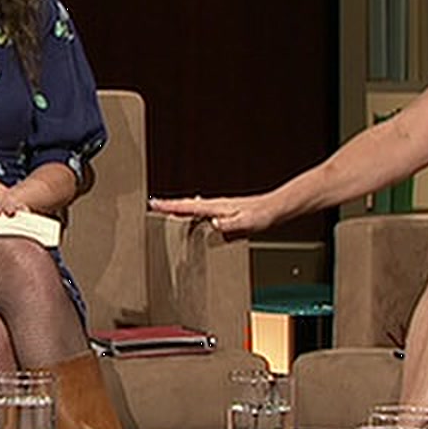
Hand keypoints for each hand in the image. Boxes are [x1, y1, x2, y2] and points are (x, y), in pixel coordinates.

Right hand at [147, 194, 271, 237]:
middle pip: (186, 205)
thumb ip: (229, 223)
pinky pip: (202, 213)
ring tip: (166, 211)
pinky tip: (193, 218)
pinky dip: (192, 213)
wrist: (274, 209)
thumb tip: (213, 223)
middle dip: (169, 205)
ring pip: (193, 208)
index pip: (188, 207)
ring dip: (179, 209)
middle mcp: (215, 206)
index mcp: (216, 207)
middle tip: (153, 205)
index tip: (154, 204)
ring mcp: (220, 208)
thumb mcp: (247, 222)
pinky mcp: (225, 213)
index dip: (170, 206)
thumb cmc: (262, 215)